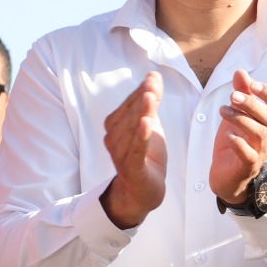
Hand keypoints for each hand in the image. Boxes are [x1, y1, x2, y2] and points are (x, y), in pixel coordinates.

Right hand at [99, 72, 167, 228]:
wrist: (143, 190)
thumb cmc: (145, 154)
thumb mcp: (151, 125)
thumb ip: (151, 103)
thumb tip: (153, 75)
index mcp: (116, 126)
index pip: (129, 104)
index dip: (141, 90)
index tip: (154, 76)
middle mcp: (113, 137)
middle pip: (129, 114)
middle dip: (141, 97)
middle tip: (152, 82)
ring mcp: (120, 153)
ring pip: (131, 130)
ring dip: (141, 112)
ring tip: (150, 96)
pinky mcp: (131, 167)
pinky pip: (135, 150)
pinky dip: (141, 136)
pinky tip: (146, 123)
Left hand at [210, 70, 266, 204]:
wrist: (227, 177)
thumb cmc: (235, 143)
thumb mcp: (237, 115)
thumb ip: (241, 94)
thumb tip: (242, 72)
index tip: (253, 85)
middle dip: (251, 104)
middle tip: (232, 96)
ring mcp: (260, 152)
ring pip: (259, 133)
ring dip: (241, 119)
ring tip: (223, 111)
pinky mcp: (247, 166)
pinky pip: (248, 155)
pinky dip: (239, 144)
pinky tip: (228, 136)